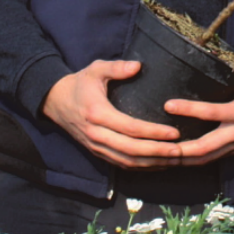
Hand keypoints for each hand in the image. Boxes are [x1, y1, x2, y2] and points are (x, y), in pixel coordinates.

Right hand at [40, 59, 183, 168]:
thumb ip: (116, 67)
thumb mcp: (95, 69)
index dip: (153, 132)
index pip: (130, 128)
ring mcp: (96, 147)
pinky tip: (157, 164)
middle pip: (131, 150)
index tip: (173, 133)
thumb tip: (138, 66)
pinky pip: (121, 164)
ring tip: (173, 160)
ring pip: (126, 161)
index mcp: (98, 113)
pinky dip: (140, 167)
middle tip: (179, 151)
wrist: (54, 101)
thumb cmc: (79, 83)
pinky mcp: (97, 153)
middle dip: (157, 153)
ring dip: (151, 163)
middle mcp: (96, 134)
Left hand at [166, 51, 233, 165]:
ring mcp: (233, 145)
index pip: (213, 113)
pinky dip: (191, 161)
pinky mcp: (231, 150)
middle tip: (158, 145)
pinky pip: (209, 159)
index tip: (169, 105)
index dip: (190, 109)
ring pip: (205, 158)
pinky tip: (174, 159)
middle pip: (205, 146)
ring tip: (160, 156)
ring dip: (183, 159)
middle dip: (181, 149)